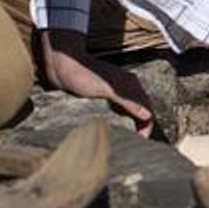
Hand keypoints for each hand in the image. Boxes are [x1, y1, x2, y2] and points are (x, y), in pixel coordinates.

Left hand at [38, 28, 154, 136]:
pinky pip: (118, 109)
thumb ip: (128, 101)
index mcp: (130, 84)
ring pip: (130, 110)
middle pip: (141, 109)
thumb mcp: (107, 90)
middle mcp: (126, 87)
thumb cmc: (83, 74)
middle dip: (141, 125)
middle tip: (135, 142)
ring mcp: (115, 91)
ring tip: (126, 138)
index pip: (147, 107)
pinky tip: (112, 127)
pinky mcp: (104, 95)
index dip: (146, 125)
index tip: (141, 140)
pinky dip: (119, 120)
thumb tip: (147, 115)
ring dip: (131, 123)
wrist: (61, 66)